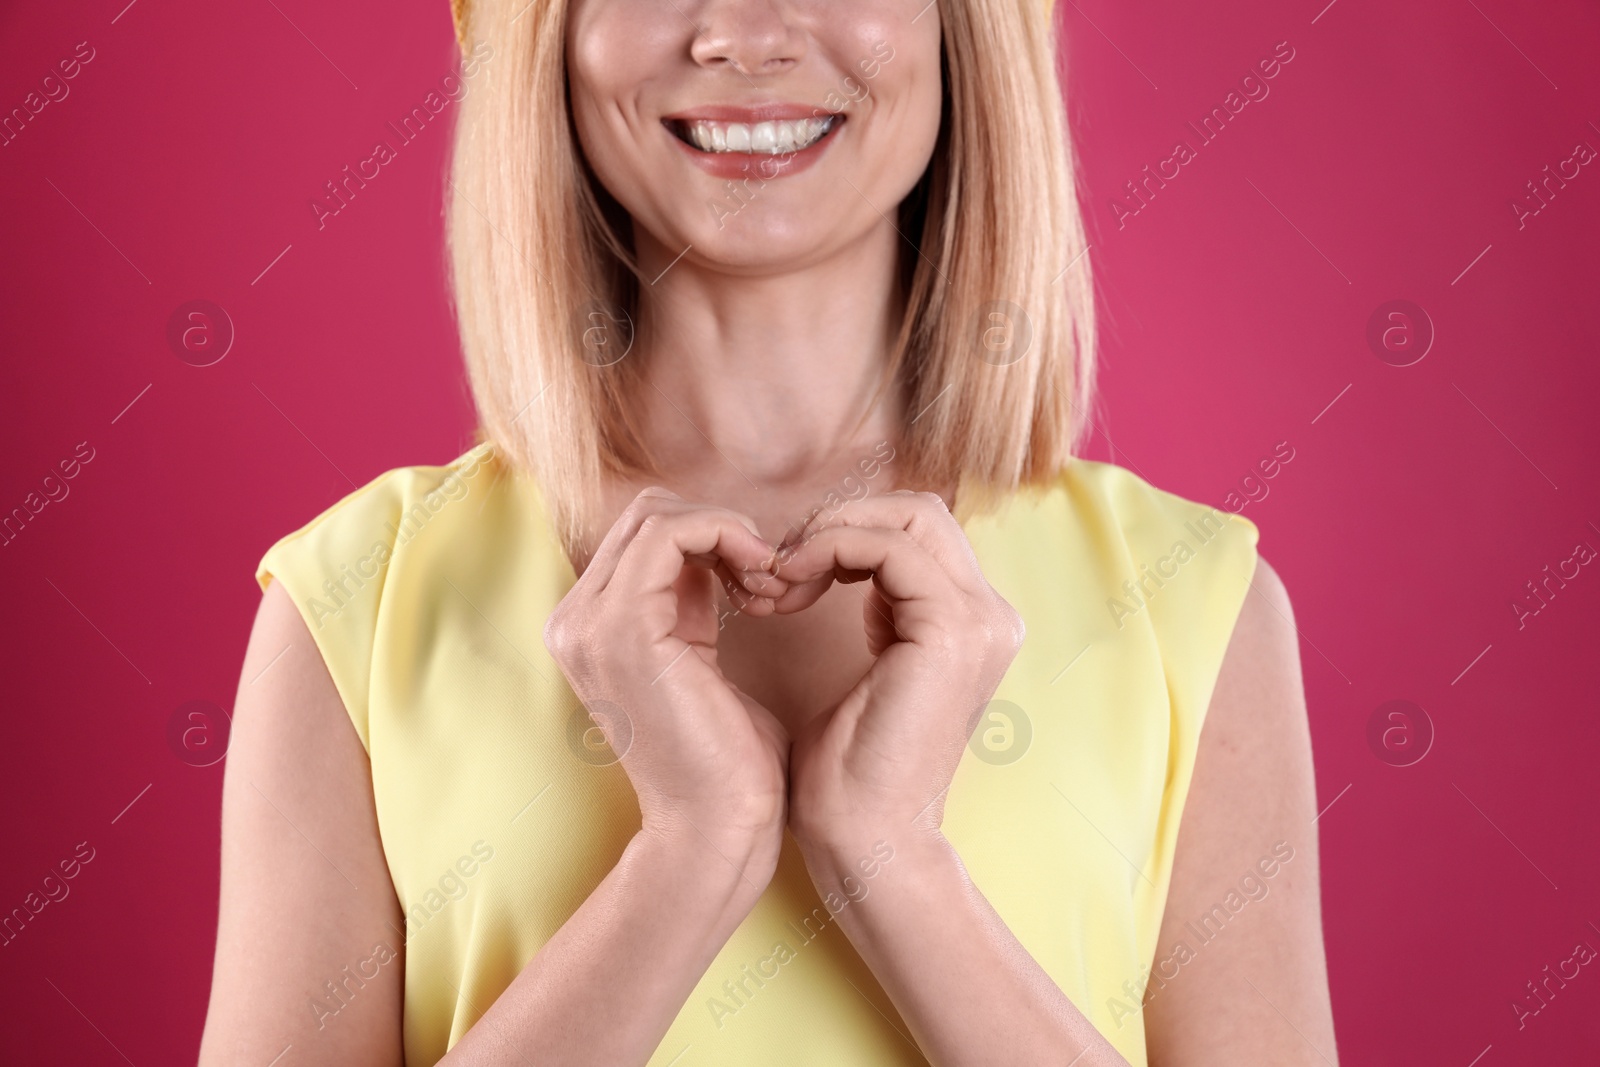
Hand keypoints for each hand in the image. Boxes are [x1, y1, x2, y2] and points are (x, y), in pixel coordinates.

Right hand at [543, 487, 791, 880]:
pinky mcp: (623, 626)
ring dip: (728, 532)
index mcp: (589, 628)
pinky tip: (762, 582)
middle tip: (768, 576)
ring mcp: (589, 622)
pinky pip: (673, 534)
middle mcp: (574, 620)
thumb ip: (693, 606)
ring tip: (768, 581)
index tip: (761, 579)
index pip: (643, 534)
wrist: (717, 829)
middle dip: (719, 528)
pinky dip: (728, 538)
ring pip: (659, 514)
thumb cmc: (727, 761)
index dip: (709, 536)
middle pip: (647, 513)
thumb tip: (716, 557)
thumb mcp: (701, 662)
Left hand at [772, 491, 1024, 856]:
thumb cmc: (849, 772)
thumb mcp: (865, 668)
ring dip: (829, 533)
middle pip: (918, 511)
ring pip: (907, 516)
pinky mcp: (953, 630)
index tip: (784, 572)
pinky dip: (830, 548)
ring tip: (778, 577)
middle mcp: (989, 616)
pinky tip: (789, 582)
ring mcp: (980, 621)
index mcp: (971, 623)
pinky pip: (888, 547)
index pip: (915, 532)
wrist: (866, 841)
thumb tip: (840, 558)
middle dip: (838, 522)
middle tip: (778, 564)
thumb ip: (874, 609)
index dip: (845, 532)